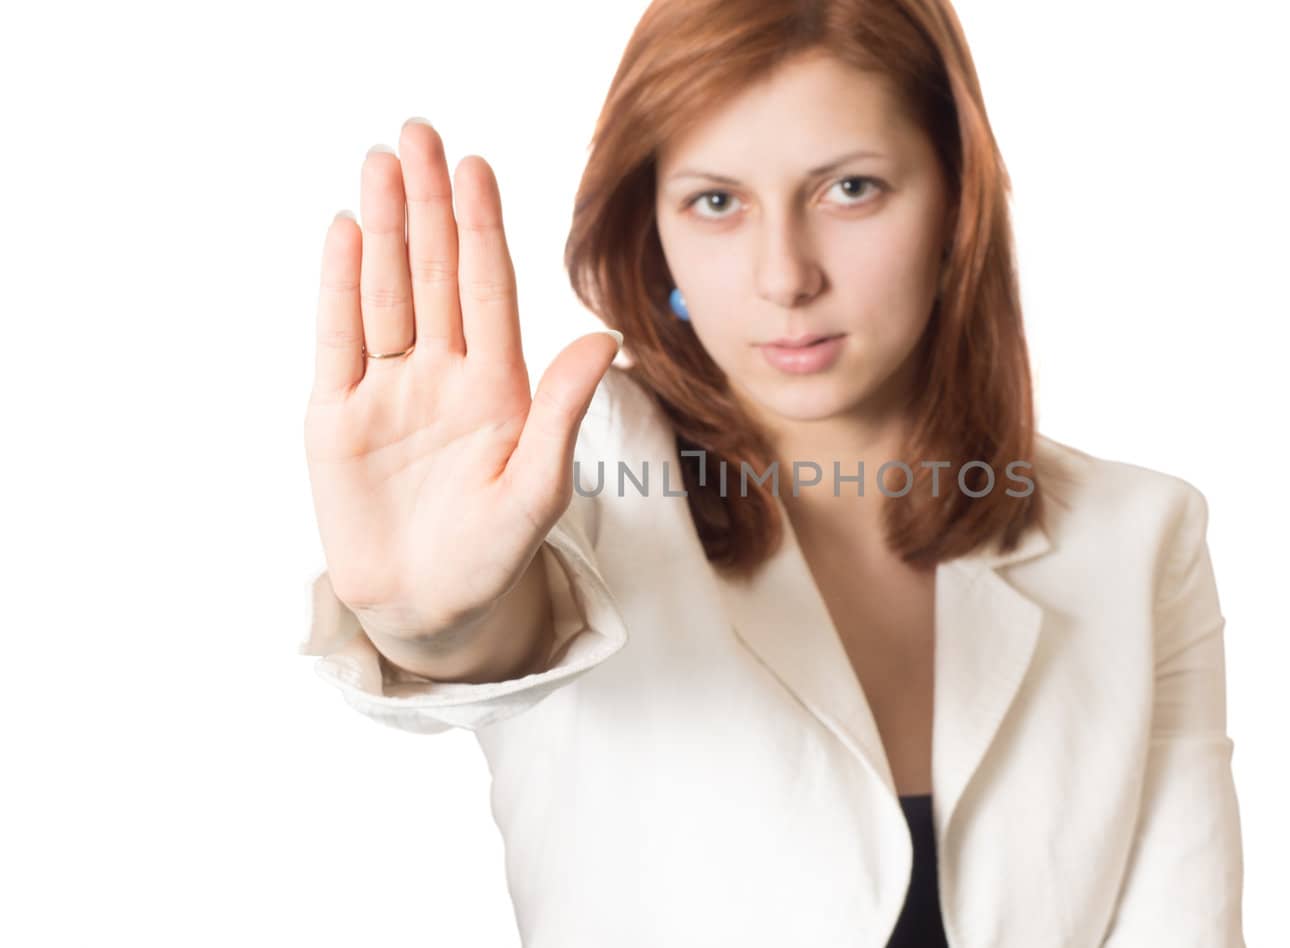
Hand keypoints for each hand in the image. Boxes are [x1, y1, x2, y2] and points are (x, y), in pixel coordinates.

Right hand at [304, 118, 617, 644]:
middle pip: (434, 273)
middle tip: (420, 133)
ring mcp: (388, 390)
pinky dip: (340, 288)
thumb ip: (564, 412)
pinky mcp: (338, 416)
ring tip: (381, 163)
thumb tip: (605, 338)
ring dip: (385, 229)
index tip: (476, 167)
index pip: (488, 290)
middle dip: (429, 204)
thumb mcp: (539, 487)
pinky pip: (338, 339)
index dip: (482, 228)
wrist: (432, 609)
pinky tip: (347, 234)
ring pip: (387, 293)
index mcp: (497, 385)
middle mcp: (442, 373)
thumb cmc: (495, 555)